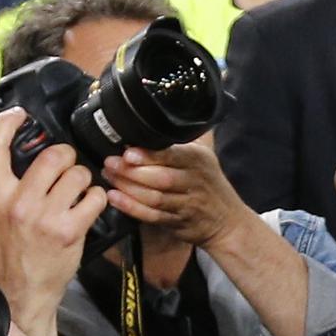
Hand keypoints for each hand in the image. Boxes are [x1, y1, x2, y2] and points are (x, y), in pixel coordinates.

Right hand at [0, 110, 106, 335]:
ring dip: (82, 179)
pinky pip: (95, 198)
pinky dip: (97, 199)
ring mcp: (47, 217)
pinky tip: (88, 208)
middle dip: (65, 157)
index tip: (20, 115)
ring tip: (77, 191)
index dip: (7, 122)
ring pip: (78, 174)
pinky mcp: (71, 230)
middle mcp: (20, 203)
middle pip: (52, 155)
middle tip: (65, 167)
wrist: (20, 294)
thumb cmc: (3, 256)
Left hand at [100, 136, 257, 249]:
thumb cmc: (210, 184)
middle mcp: (193, 182)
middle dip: (131, 171)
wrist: (227, 222)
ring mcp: (185, 204)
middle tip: (110, 162)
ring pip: (153, 197)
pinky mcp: (176, 223)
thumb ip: (187, 139)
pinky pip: (151, 216)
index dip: (149, 155)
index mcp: (198, 160)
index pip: (173, 156)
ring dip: (127, 188)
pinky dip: (131, 208)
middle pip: (160, 178)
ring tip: (108, 176)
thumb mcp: (206, 156)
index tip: (128, 152)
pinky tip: (115, 198)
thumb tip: (164, 112)